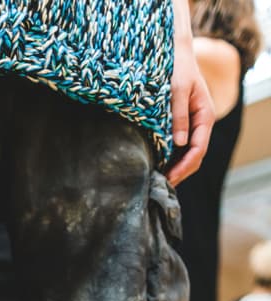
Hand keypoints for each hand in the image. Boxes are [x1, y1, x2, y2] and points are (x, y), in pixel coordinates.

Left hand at [167, 22, 213, 185]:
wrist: (174, 51)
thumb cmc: (177, 66)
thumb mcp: (178, 89)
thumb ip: (179, 115)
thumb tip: (180, 143)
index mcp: (205, 116)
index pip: (198, 150)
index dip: (184, 167)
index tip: (168, 179)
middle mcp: (200, 123)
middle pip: (194, 157)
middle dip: (179, 173)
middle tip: (159, 187)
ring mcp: (191, 125)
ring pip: (186, 154)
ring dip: (174, 168)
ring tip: (157, 181)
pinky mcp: (181, 124)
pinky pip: (178, 147)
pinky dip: (169, 158)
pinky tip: (156, 165)